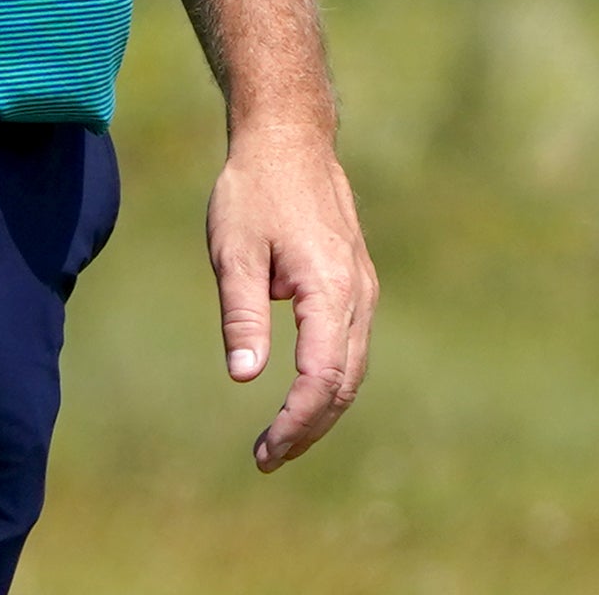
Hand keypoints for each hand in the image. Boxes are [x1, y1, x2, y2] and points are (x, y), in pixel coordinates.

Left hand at [208, 124, 376, 470]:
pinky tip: (300, 397)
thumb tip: (245, 377)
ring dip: (321, 409)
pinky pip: (350, 348)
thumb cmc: (254, 190)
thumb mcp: (234, 250)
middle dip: (308, 427)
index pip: (321, 379)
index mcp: (330, 291)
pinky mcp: (357, 286)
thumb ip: (242, 314)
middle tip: (266, 458)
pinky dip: (330, 381)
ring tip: (280, 439)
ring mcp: (364, 292)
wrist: (290, 141)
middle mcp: (358, 298)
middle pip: (344, 384)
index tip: (264, 451)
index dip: (295, 421)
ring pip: (352, 370)